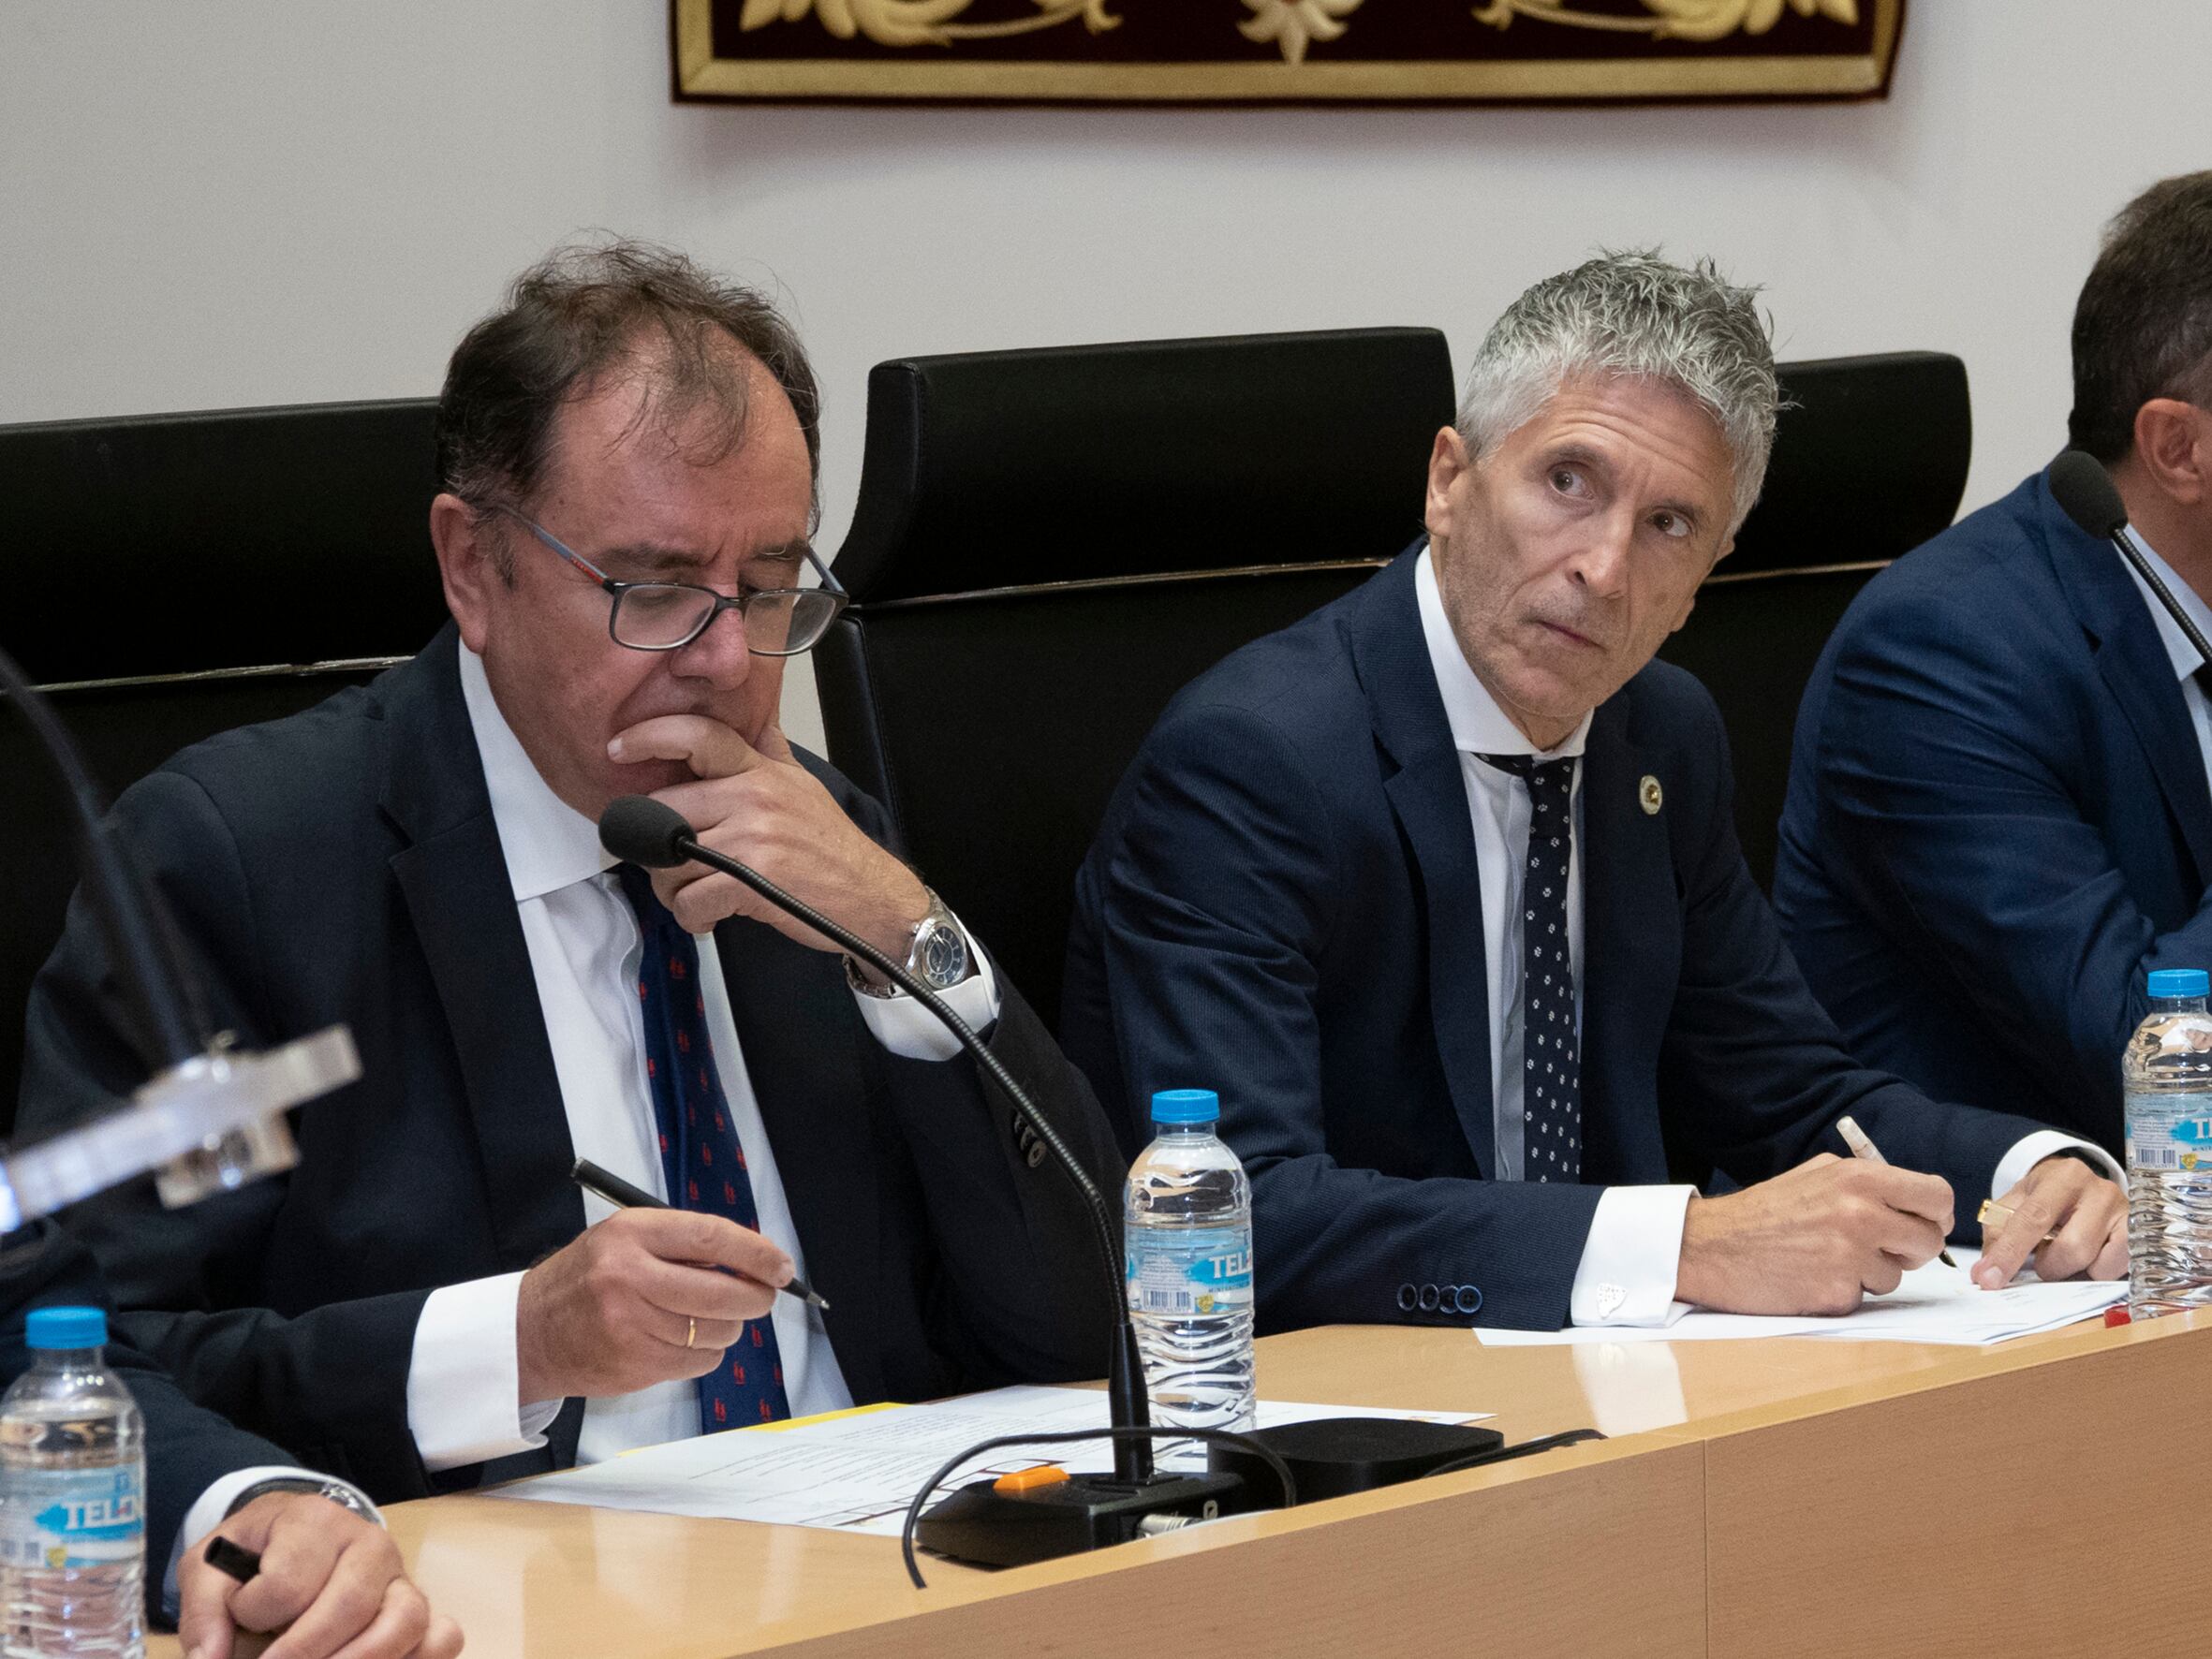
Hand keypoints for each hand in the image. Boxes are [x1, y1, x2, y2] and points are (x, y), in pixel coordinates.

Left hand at [177, 1492, 460, 1658]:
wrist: (291, 1537)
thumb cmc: (252, 1555)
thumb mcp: (210, 1567)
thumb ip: (203, 1611)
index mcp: (314, 1522)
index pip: (287, 1583)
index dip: (254, 1612)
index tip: (242, 1615)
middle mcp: (369, 1543)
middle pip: (349, 1606)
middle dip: (304, 1654)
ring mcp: (401, 1576)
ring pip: (406, 1622)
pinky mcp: (418, 1606)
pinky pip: (443, 1637)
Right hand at [515, 1207, 790, 1402]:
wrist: (530, 1333)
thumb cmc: (588, 1279)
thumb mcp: (624, 1239)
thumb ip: (682, 1243)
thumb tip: (754, 1261)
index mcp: (630, 1234)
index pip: (711, 1237)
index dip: (756, 1253)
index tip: (782, 1266)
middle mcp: (628, 1277)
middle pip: (722, 1292)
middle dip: (756, 1297)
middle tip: (762, 1296)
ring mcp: (631, 1326)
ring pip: (717, 1331)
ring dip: (727, 1327)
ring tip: (705, 1317)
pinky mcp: (635, 1365)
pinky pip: (700, 1361)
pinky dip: (704, 1352)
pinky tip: (681, 1340)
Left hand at [609, 714, 928, 959]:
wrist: (872, 897)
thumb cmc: (833, 848)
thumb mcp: (802, 785)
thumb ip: (769, 752)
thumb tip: (753, 718)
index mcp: (762, 770)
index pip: (697, 736)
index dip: (650, 737)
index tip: (619, 748)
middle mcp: (754, 797)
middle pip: (664, 810)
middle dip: (657, 845)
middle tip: (673, 865)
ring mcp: (751, 838)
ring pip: (669, 860)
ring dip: (672, 888)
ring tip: (695, 894)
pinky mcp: (750, 881)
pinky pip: (690, 899)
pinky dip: (692, 916)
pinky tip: (710, 915)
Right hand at [1676, 1153, 1953, 1314]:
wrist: (1710, 1245)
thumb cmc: (1764, 1211)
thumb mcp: (1817, 1175)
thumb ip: (1867, 1184)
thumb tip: (1914, 1200)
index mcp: (1858, 1178)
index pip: (1936, 1195)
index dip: (1937, 1214)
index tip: (1926, 1223)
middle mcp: (1860, 1213)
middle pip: (1928, 1241)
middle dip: (1912, 1250)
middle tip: (1884, 1249)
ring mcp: (1850, 1256)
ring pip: (1898, 1276)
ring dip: (1873, 1273)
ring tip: (1829, 1260)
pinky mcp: (1837, 1293)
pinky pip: (1866, 1298)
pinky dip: (1845, 1292)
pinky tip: (1813, 1277)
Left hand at [1972, 1154, 2127, 1287]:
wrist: (2080, 1185)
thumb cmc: (2045, 1197)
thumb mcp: (2015, 1204)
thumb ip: (1997, 1235)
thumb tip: (1985, 1273)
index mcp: (2062, 1177)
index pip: (2032, 1219)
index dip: (2009, 1253)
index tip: (1989, 1278)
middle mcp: (2099, 1190)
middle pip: (2071, 1249)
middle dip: (2049, 1266)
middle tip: (2043, 1259)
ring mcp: (2125, 1213)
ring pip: (2096, 1264)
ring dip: (2073, 1271)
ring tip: (2065, 1255)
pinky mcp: (2140, 1235)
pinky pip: (2117, 1270)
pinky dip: (2097, 1273)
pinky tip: (2088, 1259)